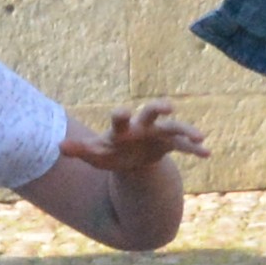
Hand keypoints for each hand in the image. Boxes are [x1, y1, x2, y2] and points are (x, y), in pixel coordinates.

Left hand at [65, 99, 205, 181]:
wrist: (128, 157)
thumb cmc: (109, 152)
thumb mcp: (95, 154)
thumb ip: (79, 150)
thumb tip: (58, 148)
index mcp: (122, 127)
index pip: (120, 118)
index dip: (121, 115)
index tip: (122, 112)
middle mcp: (143, 125)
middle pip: (152, 111)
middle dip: (159, 108)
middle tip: (168, 107)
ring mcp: (159, 133)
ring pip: (174, 127)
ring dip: (186, 130)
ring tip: (200, 137)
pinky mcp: (171, 143)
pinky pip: (185, 144)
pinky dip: (195, 148)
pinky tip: (207, 153)